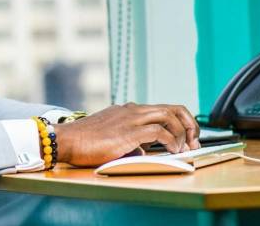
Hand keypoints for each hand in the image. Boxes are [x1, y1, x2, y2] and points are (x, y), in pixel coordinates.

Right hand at [52, 103, 199, 166]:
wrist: (66, 139)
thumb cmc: (84, 141)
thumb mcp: (110, 135)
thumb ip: (129, 138)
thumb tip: (143, 149)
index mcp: (128, 110)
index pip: (162, 109)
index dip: (179, 121)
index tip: (185, 137)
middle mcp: (132, 110)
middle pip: (172, 108)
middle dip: (189, 124)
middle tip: (193, 141)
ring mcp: (131, 119)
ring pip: (169, 116)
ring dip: (182, 132)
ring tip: (185, 148)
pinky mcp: (129, 132)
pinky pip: (160, 133)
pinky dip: (171, 141)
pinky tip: (172, 151)